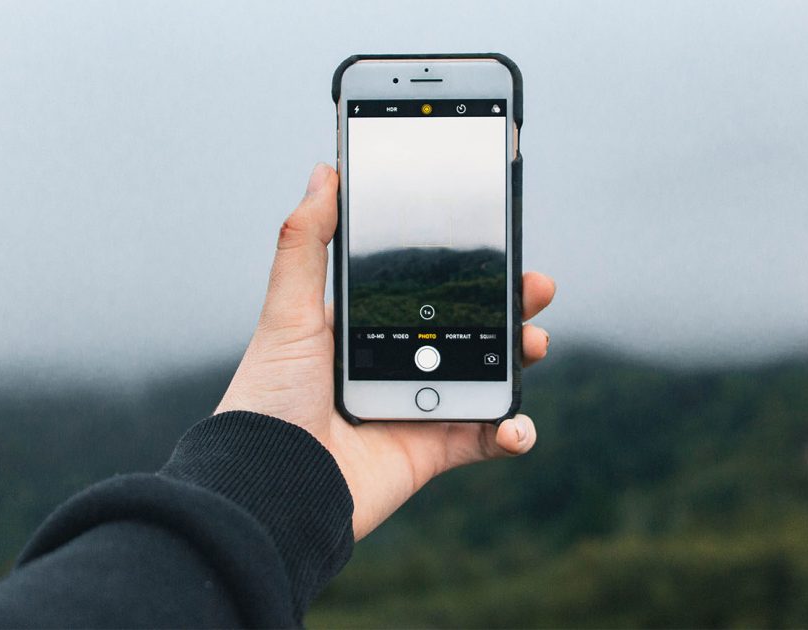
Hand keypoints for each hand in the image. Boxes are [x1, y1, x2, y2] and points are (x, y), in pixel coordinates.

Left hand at [216, 163, 555, 539]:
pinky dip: (512, 431)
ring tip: (535, 343)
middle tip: (537, 287)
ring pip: (485, 374)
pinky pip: (485, 438)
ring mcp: (416, 406)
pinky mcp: (430, 452)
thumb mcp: (287, 311)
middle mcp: (395, 363)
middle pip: (467, 327)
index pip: (425, 290)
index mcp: (365, 328)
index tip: (497, 243)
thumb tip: (323, 173)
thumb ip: (306, 243)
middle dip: (509, 306)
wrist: (270, 484)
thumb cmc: (269, 398)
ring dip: (519, 357)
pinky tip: (515, 422)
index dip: (465, 269)